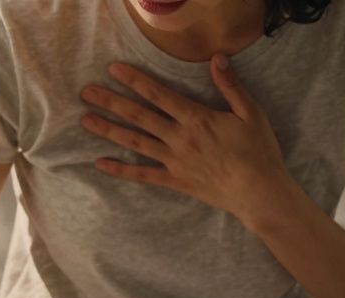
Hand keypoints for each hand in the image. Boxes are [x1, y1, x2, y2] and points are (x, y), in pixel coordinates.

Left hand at [79, 54, 292, 223]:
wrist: (258, 191)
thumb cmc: (258, 150)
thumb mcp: (250, 112)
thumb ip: (230, 86)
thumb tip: (217, 58)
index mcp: (196, 118)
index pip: (158, 94)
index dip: (134, 80)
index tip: (113, 70)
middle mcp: (179, 138)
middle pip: (139, 116)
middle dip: (111, 102)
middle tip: (86, 92)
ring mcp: (174, 161)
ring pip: (135, 142)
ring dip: (109, 131)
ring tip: (86, 120)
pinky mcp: (174, 180)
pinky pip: (142, 175)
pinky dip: (121, 170)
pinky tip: (100, 163)